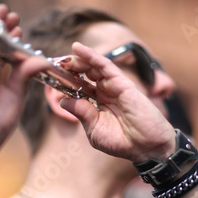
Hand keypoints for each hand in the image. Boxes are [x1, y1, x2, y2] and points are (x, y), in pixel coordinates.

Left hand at [59, 42, 176, 162]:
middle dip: (68, 68)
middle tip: (52, 63)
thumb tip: (62, 100)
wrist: (148, 148)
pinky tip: (77, 49)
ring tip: (60, 57)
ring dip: (76, 60)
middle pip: (84, 75)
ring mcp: (114, 87)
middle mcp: (105, 93)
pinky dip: (91, 56)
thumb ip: (81, 113)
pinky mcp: (123, 83)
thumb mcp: (95, 130)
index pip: (79, 88)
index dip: (65, 81)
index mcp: (98, 105)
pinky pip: (105, 65)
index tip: (49, 75)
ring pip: (92, 67)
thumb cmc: (124, 143)